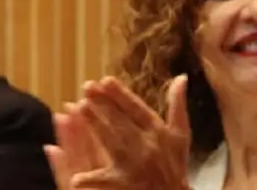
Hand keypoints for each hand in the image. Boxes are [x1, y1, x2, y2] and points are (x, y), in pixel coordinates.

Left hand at [45, 75, 190, 189]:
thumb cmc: (175, 163)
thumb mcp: (181, 133)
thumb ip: (178, 104)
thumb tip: (181, 76)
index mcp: (159, 132)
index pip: (137, 108)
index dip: (121, 94)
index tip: (105, 80)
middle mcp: (147, 146)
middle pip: (121, 122)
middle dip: (103, 104)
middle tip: (87, 87)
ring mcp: (135, 165)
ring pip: (111, 142)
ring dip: (95, 125)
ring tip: (80, 107)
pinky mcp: (125, 183)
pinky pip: (105, 180)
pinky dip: (91, 180)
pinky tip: (76, 176)